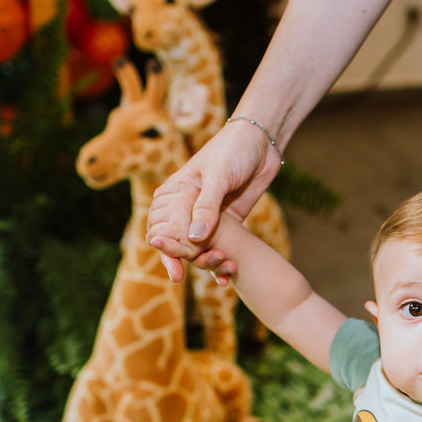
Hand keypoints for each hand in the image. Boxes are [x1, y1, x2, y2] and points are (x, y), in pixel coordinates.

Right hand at [146, 118, 281, 281]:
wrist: (261, 144)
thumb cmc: (232, 150)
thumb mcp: (218, 176)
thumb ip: (207, 207)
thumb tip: (195, 239)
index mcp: (174, 195)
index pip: (160, 228)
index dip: (166, 250)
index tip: (176, 270)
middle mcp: (187, 209)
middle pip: (179, 244)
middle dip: (188, 262)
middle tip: (202, 272)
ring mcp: (208, 218)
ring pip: (200, 249)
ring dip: (208, 264)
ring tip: (224, 271)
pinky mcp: (228, 223)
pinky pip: (221, 247)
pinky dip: (222, 263)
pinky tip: (228, 278)